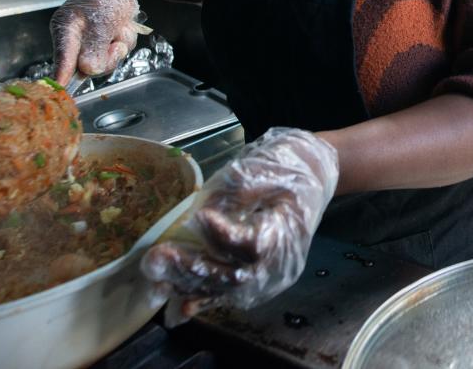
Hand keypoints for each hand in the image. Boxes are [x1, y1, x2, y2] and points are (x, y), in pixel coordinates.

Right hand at [50, 0, 145, 84]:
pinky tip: (121, 30)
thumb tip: (87, 69)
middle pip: (88, 67)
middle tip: (115, 44)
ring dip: (119, 47)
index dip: (62, 71)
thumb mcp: (99, 20)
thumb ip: (94, 45)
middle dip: (107, 56)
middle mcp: (74, 43)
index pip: (63, 55)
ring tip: (119, 30)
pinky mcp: (103, 49)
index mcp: (64, 30)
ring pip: (106, 63)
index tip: (60, 85)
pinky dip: (124, 43)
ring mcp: (89, 47)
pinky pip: (117, 55)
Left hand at [142, 128, 339, 322]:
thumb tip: (202, 214)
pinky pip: (229, 293)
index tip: (199, 216)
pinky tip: (177, 308)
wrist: (316, 172)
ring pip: (226, 290)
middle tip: (156, 258)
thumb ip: (236, 190)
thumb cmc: (290, 164)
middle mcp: (279, 263)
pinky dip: (203, 299)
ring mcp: (270, 275)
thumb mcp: (266, 166)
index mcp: (287, 232)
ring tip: (155, 280)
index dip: (222, 235)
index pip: (250, 245)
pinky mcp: (258, 276)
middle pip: (232, 276)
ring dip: (189, 287)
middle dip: (190, 269)